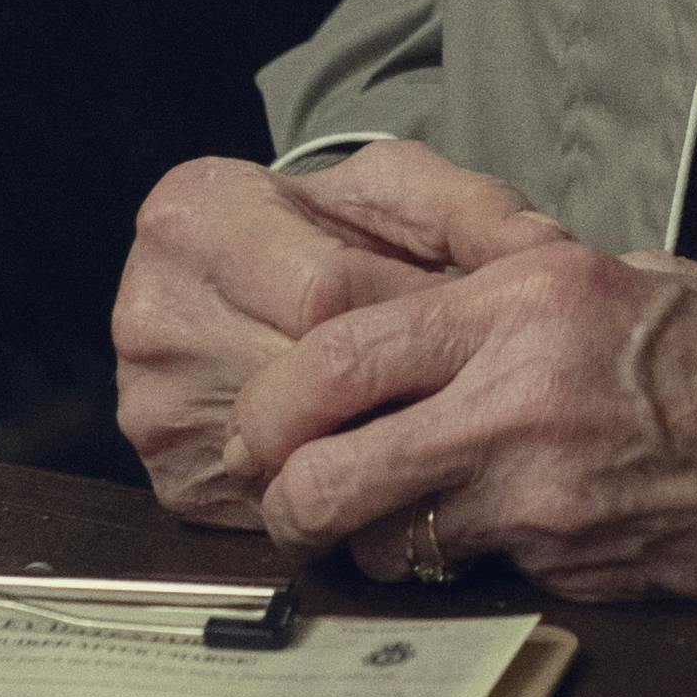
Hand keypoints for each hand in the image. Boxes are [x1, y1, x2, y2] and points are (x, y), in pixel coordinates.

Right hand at [113, 141, 567, 529]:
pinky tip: (386, 468)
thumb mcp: (400, 192)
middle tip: (474, 398)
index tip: (478, 335)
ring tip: (436, 431)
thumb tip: (543, 248)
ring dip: (378, 453)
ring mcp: (152, 403)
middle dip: (403, 394)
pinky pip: (276, 504)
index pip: (327, 294)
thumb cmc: (333, 232)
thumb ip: (470, 206)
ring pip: (297, 457)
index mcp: (194, 217)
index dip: (415, 322)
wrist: (254, 280)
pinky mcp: (173, 477)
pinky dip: (342, 494)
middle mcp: (154, 310)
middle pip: (307, 384)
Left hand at [221, 240, 696, 608]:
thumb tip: (386, 309)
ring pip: (385, 543)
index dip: (272, 406)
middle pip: (326, 473)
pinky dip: (465, 562)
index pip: (332, 359)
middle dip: (287, 499)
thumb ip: (491, 291)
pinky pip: (472, 573)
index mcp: (522, 304)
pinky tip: (505, 530)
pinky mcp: (574, 569)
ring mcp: (546, 497)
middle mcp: (520, 398)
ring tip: (395, 517)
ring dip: (370, 542)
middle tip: (290, 497)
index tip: (267, 422)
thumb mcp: (604, 272)